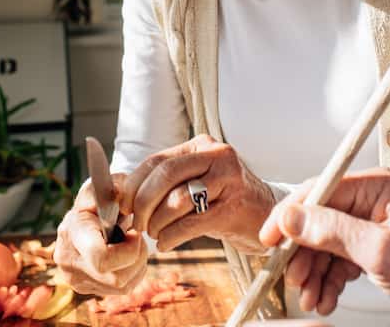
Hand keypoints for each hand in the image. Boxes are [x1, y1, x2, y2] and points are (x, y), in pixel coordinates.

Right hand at [54, 173, 148, 295]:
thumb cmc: (98, 201)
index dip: (128, 250)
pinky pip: (121, 291)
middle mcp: (69, 262)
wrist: (84, 219)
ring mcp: (77, 280)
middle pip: (116, 277)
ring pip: (122, 286)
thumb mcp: (103, 188)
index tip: (135, 233)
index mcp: (73, 234)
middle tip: (137, 237)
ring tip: (131, 245)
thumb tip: (120, 192)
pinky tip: (127, 257)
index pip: (101, 258)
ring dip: (137, 265)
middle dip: (136, 257)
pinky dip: (132, 274)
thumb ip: (113, 185)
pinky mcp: (87, 290)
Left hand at [119, 134, 275, 252]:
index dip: (134, 184)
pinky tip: (166, 244)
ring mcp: (228, 180)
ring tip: (154, 234)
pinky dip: (171, 236)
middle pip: (165, 174)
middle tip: (137, 223)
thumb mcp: (197, 181)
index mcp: (201, 146)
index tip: (123, 206)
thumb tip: (122, 194)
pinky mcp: (234, 208)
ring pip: (177, 199)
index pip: (157, 160)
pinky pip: (191, 223)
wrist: (266, 215)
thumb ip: (166, 182)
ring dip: (157, 222)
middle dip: (143, 203)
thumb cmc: (223, 200)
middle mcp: (216, 156)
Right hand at [259, 168, 389, 312]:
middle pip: (319, 220)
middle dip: (305, 254)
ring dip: (314, 273)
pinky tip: (325, 297)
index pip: (321, 190)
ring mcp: (371, 226)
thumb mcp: (380, 250)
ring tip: (312, 296)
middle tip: (295, 278)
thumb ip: (333, 230)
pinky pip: (339, 261)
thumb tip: (293, 216)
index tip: (271, 237)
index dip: (291, 214)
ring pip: (326, 245)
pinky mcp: (372, 250)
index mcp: (378, 188)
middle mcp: (372, 202)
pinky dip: (328, 281)